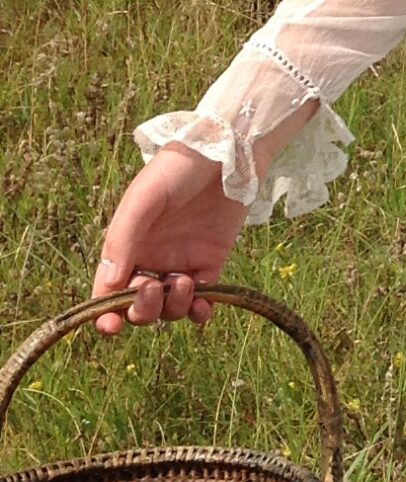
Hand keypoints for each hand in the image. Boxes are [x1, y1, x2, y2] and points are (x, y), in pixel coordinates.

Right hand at [93, 143, 246, 336]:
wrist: (224, 154)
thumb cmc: (175, 171)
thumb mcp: (143, 200)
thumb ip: (124, 240)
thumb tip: (109, 286)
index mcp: (126, 246)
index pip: (108, 291)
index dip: (105, 315)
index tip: (110, 327)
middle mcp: (151, 260)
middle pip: (138, 306)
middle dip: (143, 309)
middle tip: (155, 288)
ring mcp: (181, 264)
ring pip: (169, 309)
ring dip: (174, 307)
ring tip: (185, 282)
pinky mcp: (211, 263)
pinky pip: (202, 301)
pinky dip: (200, 312)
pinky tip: (203, 306)